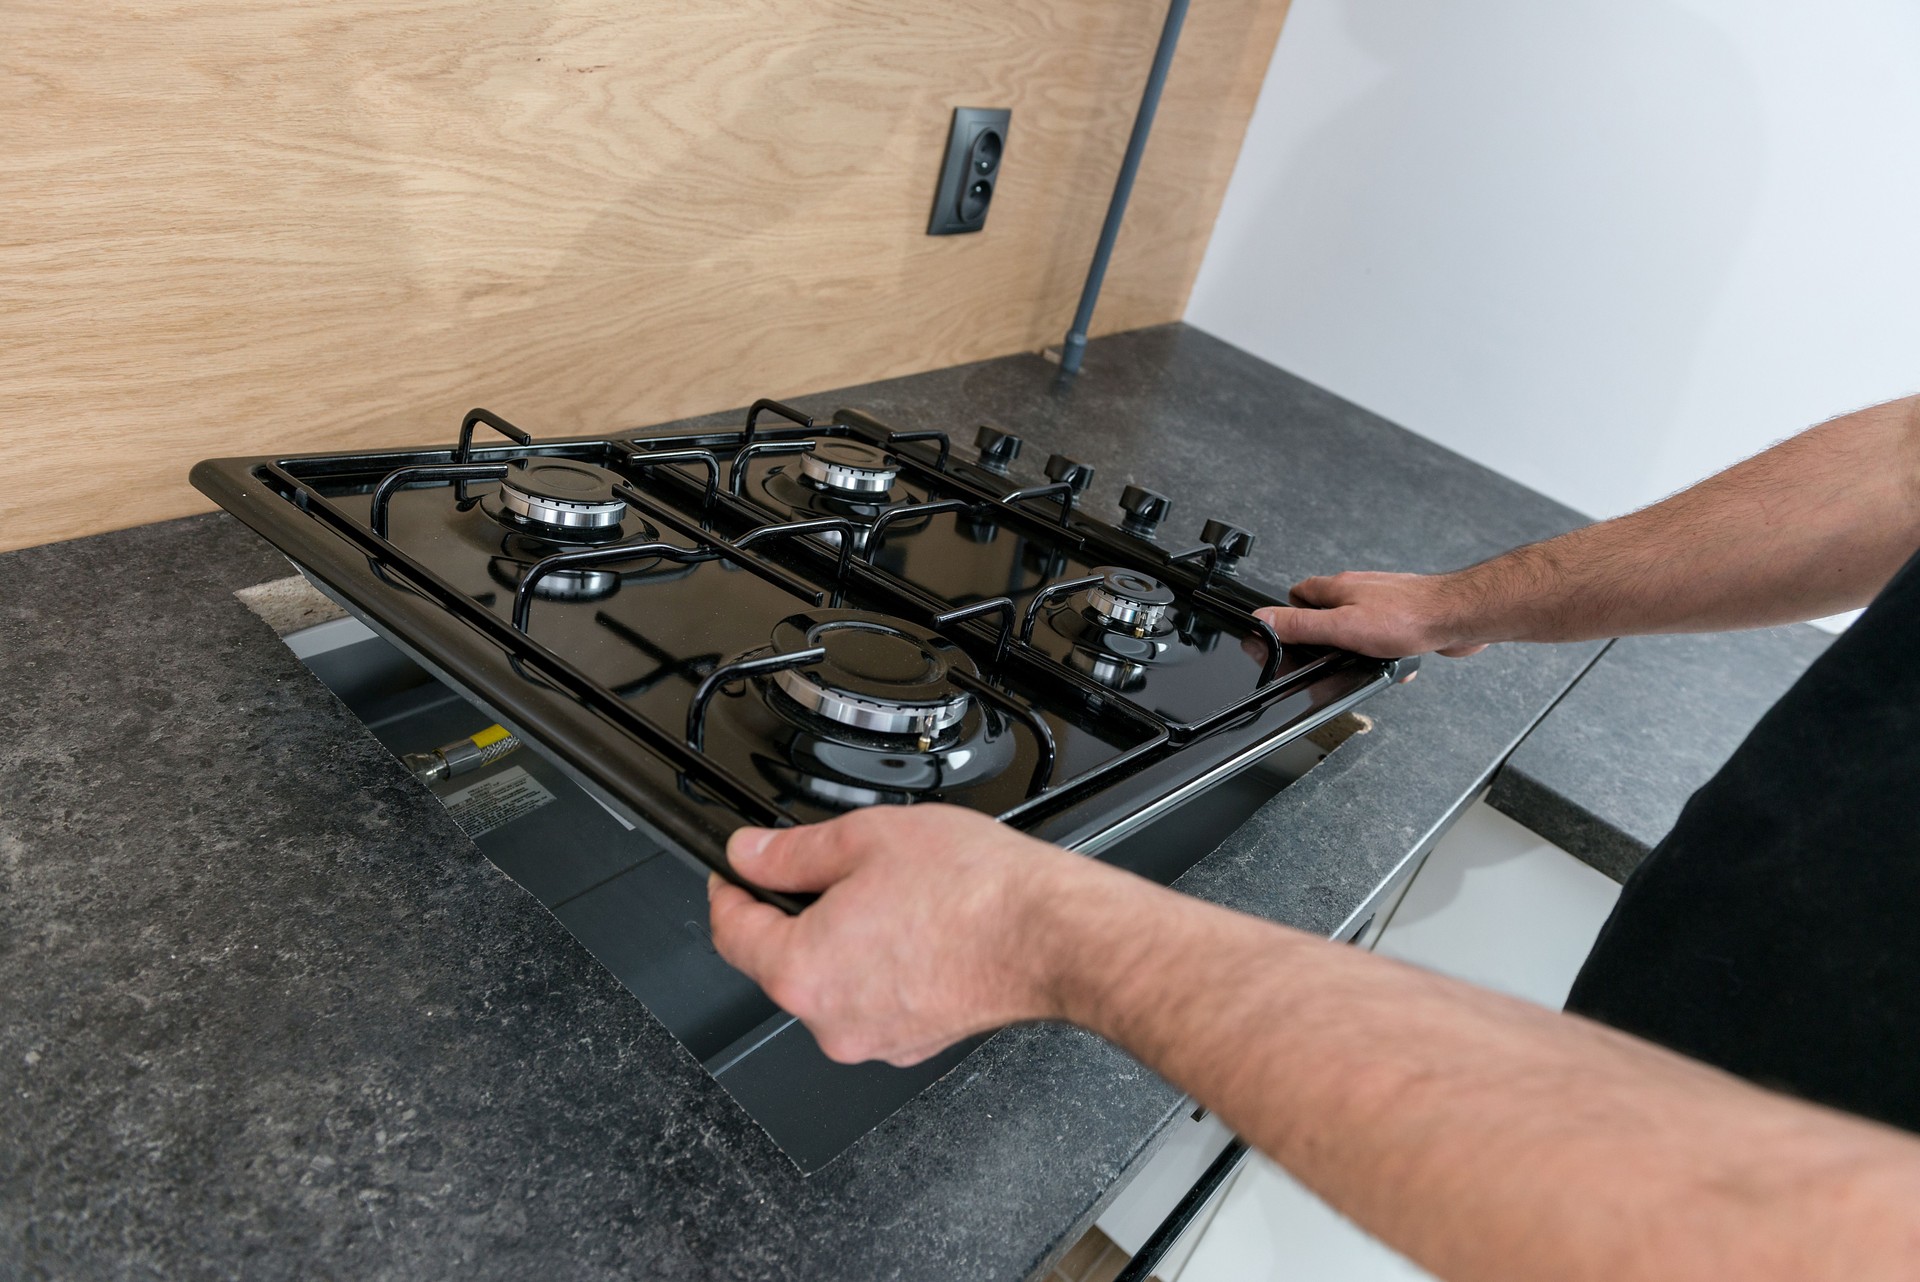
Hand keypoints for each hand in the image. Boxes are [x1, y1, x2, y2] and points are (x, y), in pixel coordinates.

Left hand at [707, 805, 1113, 1066]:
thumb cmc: (973, 891)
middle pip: (781, 961)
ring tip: (890, 893)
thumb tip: (750, 854)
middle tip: (830, 868)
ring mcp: (874, 1038)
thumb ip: (791, 852)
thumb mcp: (864, 838)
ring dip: (842, 940)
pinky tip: (917, 927)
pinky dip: (882, 966)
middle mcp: (830, 1019)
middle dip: (794, 913)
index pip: (731, 932)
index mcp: (802, 971)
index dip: (728, 890)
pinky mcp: (915, 1041)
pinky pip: (875, 999)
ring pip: (832, 980)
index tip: (735, 871)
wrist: (1050, 933)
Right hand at [1256, 571, 1487, 658]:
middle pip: (1327, 608)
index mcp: (1338, 588)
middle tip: (1329, 656)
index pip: (1299, 594)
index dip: (1291, 615)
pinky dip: (1384, 649)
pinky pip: (1384, 632)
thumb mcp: (1342, 628)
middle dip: (1326, 636)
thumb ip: (1301, 625)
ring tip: (1363, 661)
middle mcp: (1360, 589)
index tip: (1291, 636)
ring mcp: (1383, 599)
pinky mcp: (1405, 613)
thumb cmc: (1407, 618)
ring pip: (1357, 622)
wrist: (1457, 615)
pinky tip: (1391, 660)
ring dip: (1357, 645)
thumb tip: (1264, 619)